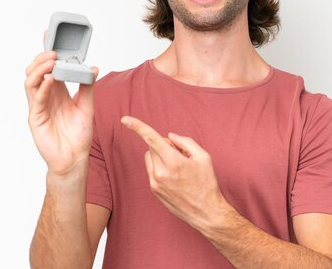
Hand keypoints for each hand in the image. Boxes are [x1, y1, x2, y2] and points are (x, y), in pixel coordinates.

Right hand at [24, 51, 98, 175]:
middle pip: (36, 71)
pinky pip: (36, 98)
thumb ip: (88, 87)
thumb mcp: (87, 106)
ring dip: (40, 69)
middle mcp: (46, 96)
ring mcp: (39, 106)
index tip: (49, 35)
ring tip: (51, 61)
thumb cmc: (79, 135)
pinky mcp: (35, 117)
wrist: (74, 158)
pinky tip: (50, 80)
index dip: (47, 52)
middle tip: (53, 51)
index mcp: (57, 92)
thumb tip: (93, 67)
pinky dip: (42, 87)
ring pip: (31, 81)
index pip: (49, 67)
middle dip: (42, 58)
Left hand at [121, 116, 229, 230]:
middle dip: (164, 145)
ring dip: (160, 156)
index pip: (151, 139)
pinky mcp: (154, 190)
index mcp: (173, 162)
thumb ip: (185, 142)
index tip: (124, 119)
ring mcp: (155, 183)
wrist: (206, 212)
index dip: (137, 127)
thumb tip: (169, 137)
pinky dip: (160, 167)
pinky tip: (175, 178)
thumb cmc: (207, 183)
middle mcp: (160, 173)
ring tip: (178, 168)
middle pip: (152, 147)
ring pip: (150, 158)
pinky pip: (152, 170)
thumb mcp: (203, 157)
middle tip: (180, 155)